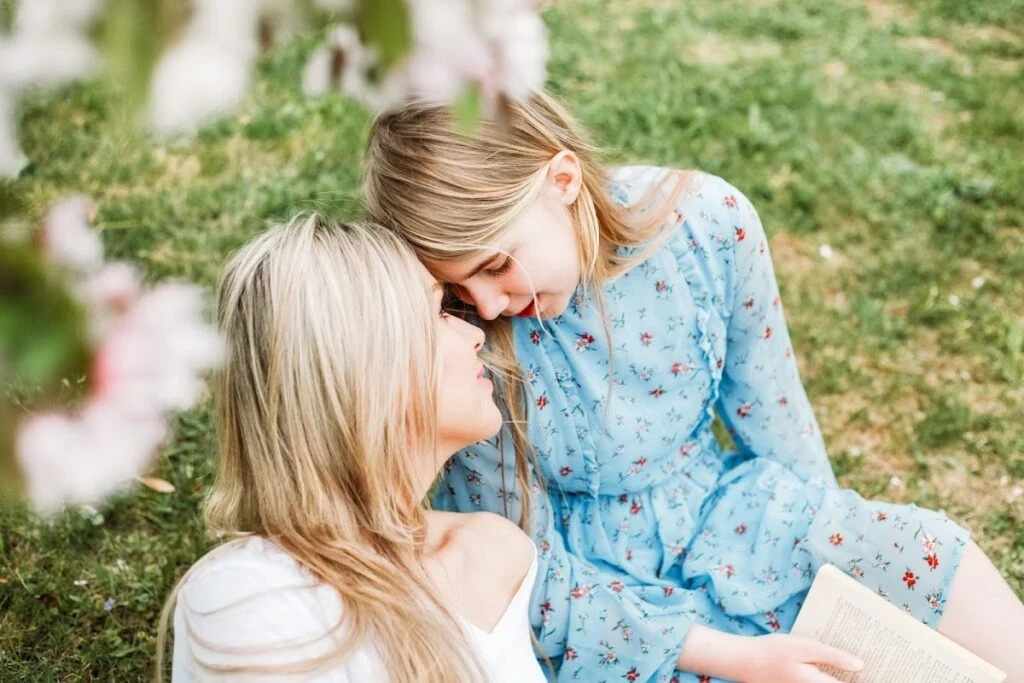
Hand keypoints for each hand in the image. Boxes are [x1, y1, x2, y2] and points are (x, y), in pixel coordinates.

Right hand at [740, 633, 863, 682]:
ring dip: (842, 675)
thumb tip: (861, 665)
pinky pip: (819, 681)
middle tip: (871, 665)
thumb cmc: (773, 652)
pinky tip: (833, 665)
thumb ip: (833, 656)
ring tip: (855, 665)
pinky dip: (828, 675)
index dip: (868, 677)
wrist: (743, 662)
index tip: (885, 671)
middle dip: (854, 675)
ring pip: (830, 682)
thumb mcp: (805, 647)